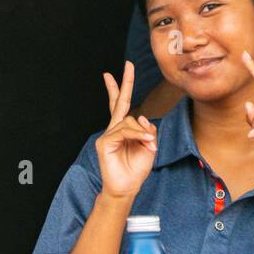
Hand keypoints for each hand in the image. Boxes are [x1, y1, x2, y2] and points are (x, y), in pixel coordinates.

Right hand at [95, 61, 157, 197]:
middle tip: (127, 65)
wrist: (126, 188)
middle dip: (123, 83)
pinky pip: (122, 132)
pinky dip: (135, 135)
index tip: (125, 69)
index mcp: (125, 129)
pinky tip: (143, 141)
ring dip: (141, 132)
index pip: (123, 105)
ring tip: (148, 145)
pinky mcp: (104, 143)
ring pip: (128, 121)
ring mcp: (107, 135)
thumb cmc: (136, 169)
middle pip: (118, 102)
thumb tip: (142, 118)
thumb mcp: (149, 147)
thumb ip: (147, 131)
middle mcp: (114, 129)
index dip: (124, 87)